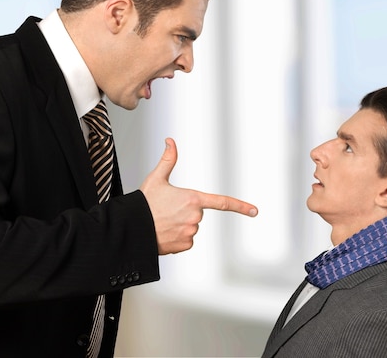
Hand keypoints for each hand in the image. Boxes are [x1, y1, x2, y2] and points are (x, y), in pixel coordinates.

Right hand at [140, 138, 257, 254]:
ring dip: (180, 225)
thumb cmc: (144, 203)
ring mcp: (191, 232)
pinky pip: (186, 240)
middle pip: (197, 213)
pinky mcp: (185, 245)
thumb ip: (168, 160)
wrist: (131, 228)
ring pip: (191, 227)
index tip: (255, 211)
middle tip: (166, 211)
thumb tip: (170, 141)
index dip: (240, 206)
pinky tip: (164, 233)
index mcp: (193, 198)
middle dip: (185, 212)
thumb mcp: (156, 179)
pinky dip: (177, 238)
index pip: (222, 202)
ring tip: (162, 222)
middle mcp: (195, 217)